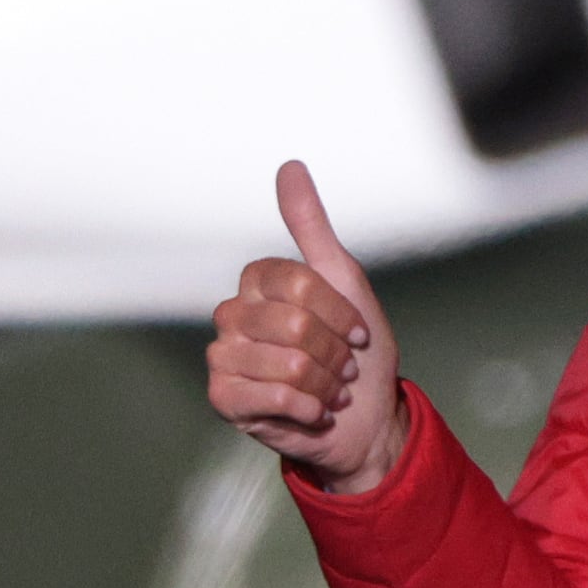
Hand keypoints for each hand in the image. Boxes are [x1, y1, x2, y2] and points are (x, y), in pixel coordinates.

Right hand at [207, 161, 406, 494]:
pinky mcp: (223, 398)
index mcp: (258, 284)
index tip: (358, 334)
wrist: (364, 421)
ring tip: (329, 392)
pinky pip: (269, 395)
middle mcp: (233, 315)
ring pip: (285, 363)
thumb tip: (289, 165)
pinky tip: (311, 412)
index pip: (297, 283)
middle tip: (342, 369)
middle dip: (334, 354)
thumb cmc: (355, 353)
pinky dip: (306, 409)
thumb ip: (312, 226)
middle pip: (294, 324)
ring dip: (325, 385)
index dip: (338, 312)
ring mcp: (224, 357)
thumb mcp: (344, 281)